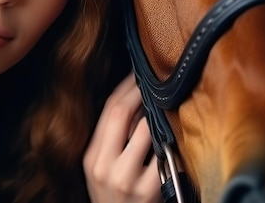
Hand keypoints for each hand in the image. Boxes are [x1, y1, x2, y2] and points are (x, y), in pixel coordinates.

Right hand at [83, 73, 161, 202]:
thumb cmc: (116, 198)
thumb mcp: (102, 169)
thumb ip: (111, 141)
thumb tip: (134, 104)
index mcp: (92, 158)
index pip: (107, 111)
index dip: (124, 88)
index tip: (136, 74)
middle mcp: (104, 166)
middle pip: (120, 114)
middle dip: (138, 91)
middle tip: (151, 78)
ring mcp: (125, 179)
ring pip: (144, 131)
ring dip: (156, 114)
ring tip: (163, 105)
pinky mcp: (148, 191)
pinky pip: (162, 155)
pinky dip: (168, 141)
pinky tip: (172, 134)